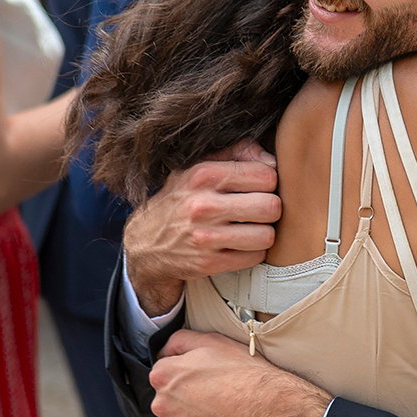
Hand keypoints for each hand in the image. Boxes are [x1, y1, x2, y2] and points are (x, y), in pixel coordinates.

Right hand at [124, 141, 281, 315]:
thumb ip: (236, 153)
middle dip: (270, 209)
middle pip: (271, 206)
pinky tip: (239, 245)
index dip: (268, 182)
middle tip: (259, 210)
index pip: (266, 175)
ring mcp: (205, 237)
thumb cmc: (181, 199)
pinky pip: (254, 257)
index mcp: (204, 175)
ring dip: (263, 233)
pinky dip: (252, 252)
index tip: (258, 188)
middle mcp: (203, 205)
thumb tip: (271, 160)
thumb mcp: (198, 167)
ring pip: (267, 235)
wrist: (145, 243)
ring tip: (250, 228)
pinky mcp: (208, 263)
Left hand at [151, 330, 330, 416]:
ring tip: (219, 402)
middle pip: (169, 392)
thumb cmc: (243, 375)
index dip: (184, 365)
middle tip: (213, 385)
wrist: (267, 409)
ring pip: (179, 414)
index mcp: (164, 376)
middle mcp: (163, 404)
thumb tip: (168, 347)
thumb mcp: (212, 341)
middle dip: (186, 388)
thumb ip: (181, 340)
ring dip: (193, 409)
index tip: (200, 369)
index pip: (162, 366)